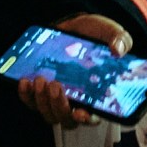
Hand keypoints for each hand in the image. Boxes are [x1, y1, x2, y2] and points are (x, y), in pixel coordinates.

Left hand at [17, 14, 132, 131]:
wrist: (78, 27)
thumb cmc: (98, 35)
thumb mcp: (112, 33)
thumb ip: (121, 40)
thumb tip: (118, 49)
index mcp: (98, 95)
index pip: (93, 117)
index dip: (87, 119)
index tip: (80, 113)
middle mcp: (77, 101)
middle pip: (66, 118)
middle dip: (59, 106)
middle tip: (55, 85)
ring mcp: (58, 97)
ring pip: (47, 112)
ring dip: (41, 101)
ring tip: (41, 80)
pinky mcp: (42, 90)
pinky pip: (31, 101)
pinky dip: (26, 95)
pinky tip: (25, 81)